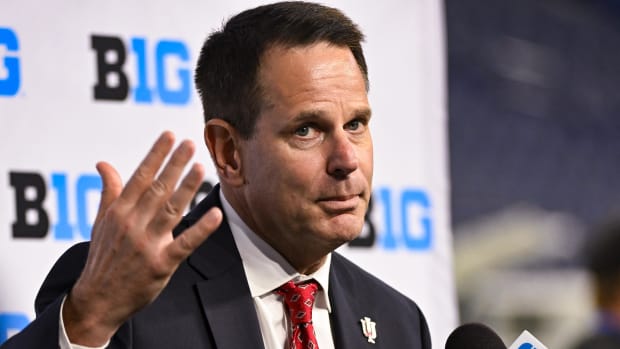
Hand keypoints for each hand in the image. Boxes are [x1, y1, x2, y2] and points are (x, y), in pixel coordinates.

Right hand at [62, 131, 222, 345]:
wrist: (98, 299)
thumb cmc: (103, 257)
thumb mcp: (101, 222)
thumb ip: (109, 191)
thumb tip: (103, 163)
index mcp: (119, 211)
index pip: (140, 177)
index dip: (156, 155)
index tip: (170, 135)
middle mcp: (132, 224)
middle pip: (158, 188)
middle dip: (175, 164)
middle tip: (191, 143)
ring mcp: (147, 244)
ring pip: (171, 210)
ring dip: (187, 188)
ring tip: (201, 167)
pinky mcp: (161, 264)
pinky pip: (184, 244)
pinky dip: (201, 230)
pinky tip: (215, 215)